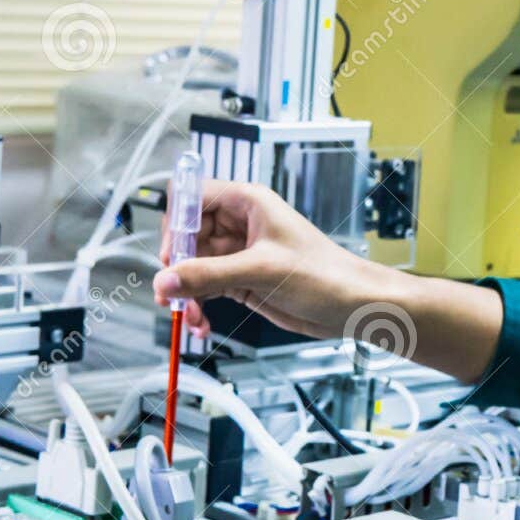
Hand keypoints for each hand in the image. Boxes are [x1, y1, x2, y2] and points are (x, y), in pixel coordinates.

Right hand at [152, 180, 390, 339]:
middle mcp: (240, 224)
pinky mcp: (241, 279)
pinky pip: (206, 287)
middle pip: (186, 236)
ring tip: (191, 316)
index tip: (171, 254)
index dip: (176, 224)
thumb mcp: (263, 270)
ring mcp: (239, 253)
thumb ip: (210, 274)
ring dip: (186, 292)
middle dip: (177, 267)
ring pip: (193, 266)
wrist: (352, 305)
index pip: (192, 197)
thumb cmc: (325, 274)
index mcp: (248, 203)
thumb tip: (167, 279)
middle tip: (172, 294)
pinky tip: (202, 322)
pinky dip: (199, 304)